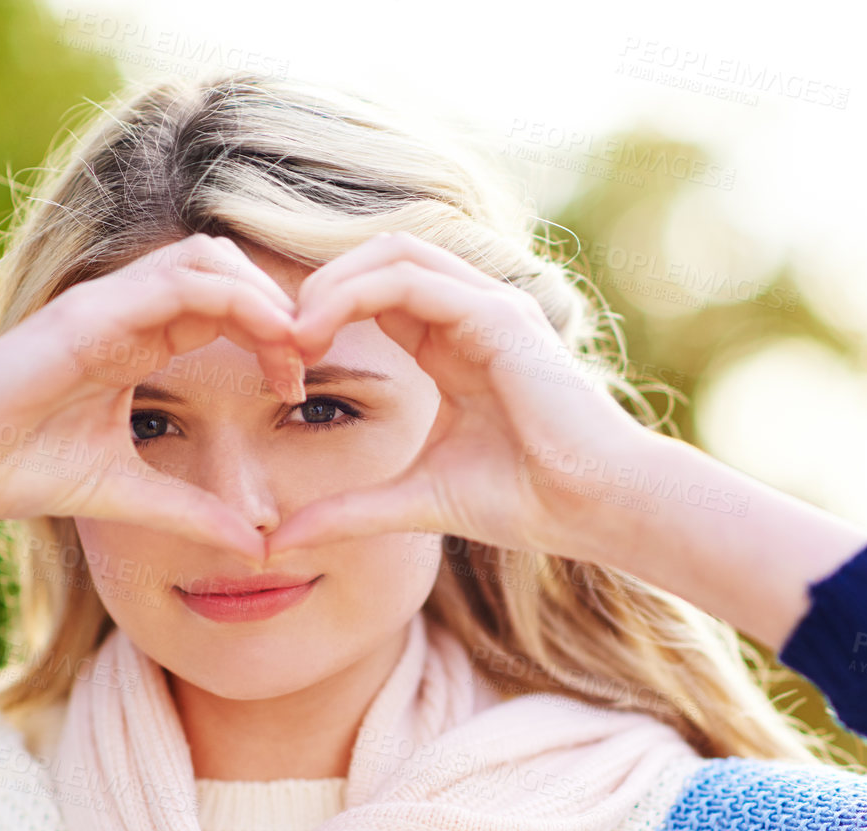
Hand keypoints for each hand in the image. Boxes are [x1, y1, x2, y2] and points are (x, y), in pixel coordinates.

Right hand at [0, 233, 306, 557]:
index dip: (273, 338)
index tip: (297, 389)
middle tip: (308, 362)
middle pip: (228, 271)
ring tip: (295, 347)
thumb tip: (253, 547)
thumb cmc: (16, 468)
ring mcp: (108, 304)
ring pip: (210, 258)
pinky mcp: (90, 310)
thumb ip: (191, 511)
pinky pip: (179, 278)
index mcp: (137, 343)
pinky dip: (235, 297)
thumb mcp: (129, 494)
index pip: (224, 309)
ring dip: (264, 294)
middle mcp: (127, 313)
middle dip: (279, 307)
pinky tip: (266, 338)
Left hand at [263, 232, 663, 560]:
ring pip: (391, 252)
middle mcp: (472, 312)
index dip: (320, 316)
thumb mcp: (414, 500)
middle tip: (272, 339)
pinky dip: (355, 293)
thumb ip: (348, 510)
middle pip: (377, 258)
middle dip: (318, 289)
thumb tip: (277, 541)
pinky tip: (318, 332)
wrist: (595, 507)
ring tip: (290, 334)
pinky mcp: (498, 314)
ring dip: (330, 284)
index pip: (376, 294)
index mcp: (454, 344)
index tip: (279, 366)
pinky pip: (411, 276)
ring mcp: (489, 305)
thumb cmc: (527, 501)